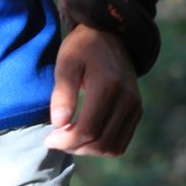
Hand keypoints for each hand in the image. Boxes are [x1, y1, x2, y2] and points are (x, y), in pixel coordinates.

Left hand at [46, 24, 141, 157]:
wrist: (112, 35)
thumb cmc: (83, 48)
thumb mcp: (66, 63)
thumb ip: (63, 93)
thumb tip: (59, 125)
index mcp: (108, 87)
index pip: (88, 129)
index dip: (66, 141)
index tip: (49, 139)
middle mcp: (127, 100)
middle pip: (101, 143)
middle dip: (75, 148)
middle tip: (57, 139)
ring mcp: (135, 107)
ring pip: (112, 148)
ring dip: (88, 150)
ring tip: (70, 138)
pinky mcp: (136, 112)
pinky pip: (120, 143)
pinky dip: (101, 146)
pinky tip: (85, 136)